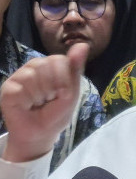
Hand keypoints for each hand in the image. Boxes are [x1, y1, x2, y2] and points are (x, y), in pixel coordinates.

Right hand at [0, 43, 88, 162]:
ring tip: (38, 103)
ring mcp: (20, 76)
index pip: (60, 60)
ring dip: (40, 96)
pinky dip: (27, 101)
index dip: (64, 79)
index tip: (63, 93)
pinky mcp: (8, 87)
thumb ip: (75, 69)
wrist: (40, 133)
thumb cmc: (56, 113)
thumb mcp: (71, 93)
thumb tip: (83, 44)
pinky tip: (27, 106)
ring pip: (32, 76)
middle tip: (49, 99)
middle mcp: (35, 67)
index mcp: (52, 66)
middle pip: (46, 65)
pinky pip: (19, 89)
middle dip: (52, 88)